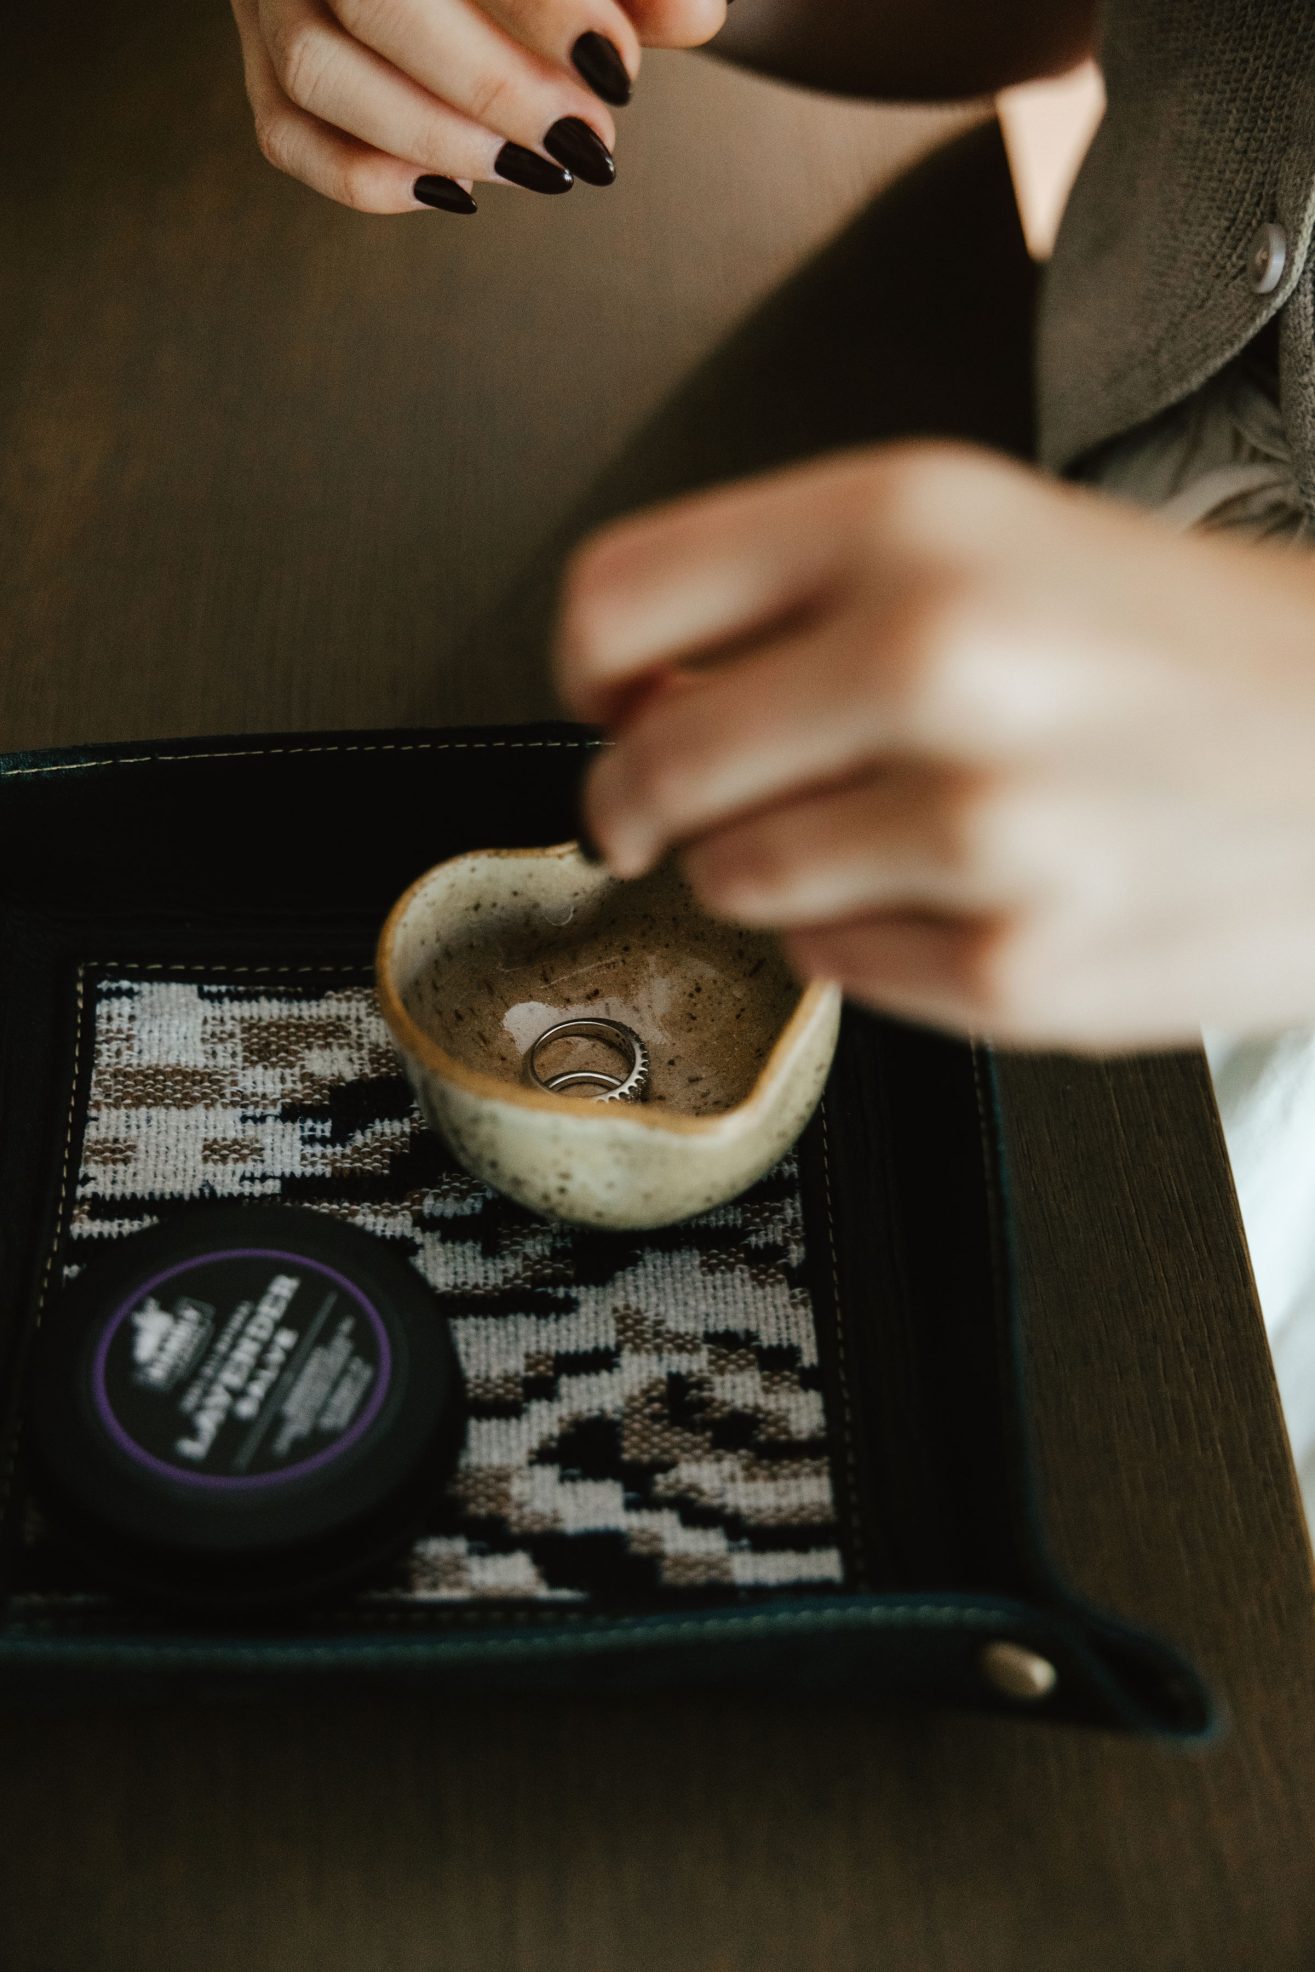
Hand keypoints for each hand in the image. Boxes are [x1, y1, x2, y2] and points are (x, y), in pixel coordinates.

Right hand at [230, 0, 725, 211]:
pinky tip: (459, 188)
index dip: (542, 5)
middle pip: (373, 0)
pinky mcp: (261, 52)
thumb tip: (694, 16)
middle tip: (586, 138)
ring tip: (534, 168)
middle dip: (491, 87)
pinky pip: (287, 132)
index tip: (613, 63)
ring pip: (315, 69)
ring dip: (435, 139)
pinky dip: (371, 178)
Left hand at [555, 443, 1314, 1050]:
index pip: (617, 603)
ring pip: (733, 879)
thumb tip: (637, 689)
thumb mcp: (988, 536)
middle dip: (644, 799)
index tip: (609, 705)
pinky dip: (867, 935)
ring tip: (883, 828)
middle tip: (680, 804)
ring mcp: (977, 826)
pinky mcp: (1017, 968)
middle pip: (651, 766)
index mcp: (910, 518)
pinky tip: (961, 887)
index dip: (586, 672)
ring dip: (768, 866)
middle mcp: (931, 658)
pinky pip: (834, 964)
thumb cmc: (1183, 647)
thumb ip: (798, 589)